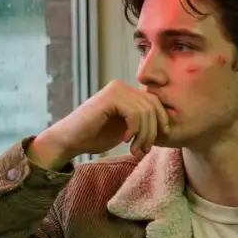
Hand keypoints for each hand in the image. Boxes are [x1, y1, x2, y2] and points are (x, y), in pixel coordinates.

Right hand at [27, 80, 170, 169]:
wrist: (70, 140)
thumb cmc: (95, 136)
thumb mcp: (126, 129)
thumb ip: (142, 123)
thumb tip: (167, 125)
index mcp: (127, 92)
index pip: (155, 102)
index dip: (162, 121)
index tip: (156, 142)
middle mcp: (122, 86)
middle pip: (153, 106)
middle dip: (152, 132)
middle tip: (143, 150)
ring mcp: (115, 90)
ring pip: (146, 112)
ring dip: (144, 135)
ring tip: (135, 149)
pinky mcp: (109, 98)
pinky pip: (134, 113)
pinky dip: (134, 130)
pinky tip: (125, 140)